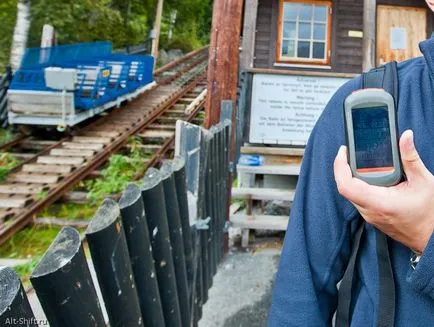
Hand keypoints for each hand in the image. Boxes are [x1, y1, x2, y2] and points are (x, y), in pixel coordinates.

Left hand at [334, 130, 433, 252]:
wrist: (432, 238)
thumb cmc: (430, 214)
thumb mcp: (423, 181)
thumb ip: (411, 157)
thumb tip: (405, 137)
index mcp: (378, 202)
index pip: (346, 185)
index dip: (340, 167)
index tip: (343, 152)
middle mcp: (369, 211)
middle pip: (345, 187)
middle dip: (344, 168)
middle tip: (350, 153)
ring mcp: (369, 215)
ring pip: (350, 194)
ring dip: (350, 177)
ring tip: (356, 161)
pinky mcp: (372, 216)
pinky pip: (358, 199)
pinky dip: (358, 185)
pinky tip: (366, 175)